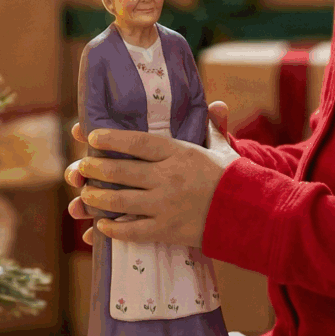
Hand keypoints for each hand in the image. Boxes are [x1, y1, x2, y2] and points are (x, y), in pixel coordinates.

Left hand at [64, 102, 238, 247]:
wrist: (253, 213)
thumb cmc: (234, 178)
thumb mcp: (222, 149)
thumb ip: (212, 128)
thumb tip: (216, 104)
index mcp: (179, 153)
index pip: (138, 142)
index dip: (112, 139)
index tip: (92, 136)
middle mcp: (168, 177)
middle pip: (122, 171)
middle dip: (96, 169)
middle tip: (81, 168)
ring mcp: (166, 206)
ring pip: (121, 201)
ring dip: (98, 199)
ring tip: (84, 195)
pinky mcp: (168, 231)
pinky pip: (134, 231)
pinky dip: (114, 229)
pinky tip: (102, 226)